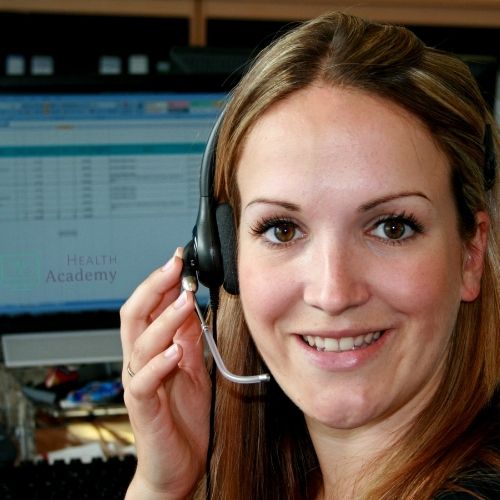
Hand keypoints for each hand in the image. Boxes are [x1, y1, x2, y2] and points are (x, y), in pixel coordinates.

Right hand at [120, 248, 210, 499]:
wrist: (179, 465)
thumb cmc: (184, 417)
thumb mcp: (192, 367)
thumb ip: (189, 338)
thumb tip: (194, 306)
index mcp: (152, 349)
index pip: (149, 306)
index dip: (162, 281)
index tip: (180, 259)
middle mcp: (140, 362)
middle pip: (135, 315)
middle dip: (155, 287)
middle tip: (175, 266)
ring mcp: (138, 383)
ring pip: (140, 343)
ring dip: (164, 320)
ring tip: (185, 302)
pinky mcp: (142, 408)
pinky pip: (143, 382)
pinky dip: (159, 364)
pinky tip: (175, 351)